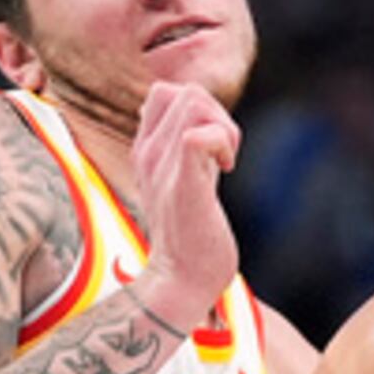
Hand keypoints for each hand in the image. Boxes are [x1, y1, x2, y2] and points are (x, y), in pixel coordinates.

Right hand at [128, 79, 241, 334]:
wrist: (181, 281)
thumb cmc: (192, 239)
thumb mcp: (188, 185)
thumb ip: (196, 156)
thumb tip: (212, 132)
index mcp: (146, 151)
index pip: (164, 93)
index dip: (199, 109)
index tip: (212, 147)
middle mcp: (149, 153)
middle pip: (184, 92)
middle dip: (218, 115)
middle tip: (225, 156)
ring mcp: (163, 167)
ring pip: (194, 101)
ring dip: (223, 127)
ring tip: (225, 163)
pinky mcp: (184, 185)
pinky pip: (197, 136)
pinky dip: (221, 142)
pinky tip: (226, 170)